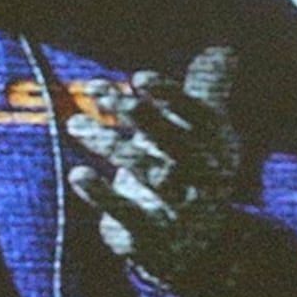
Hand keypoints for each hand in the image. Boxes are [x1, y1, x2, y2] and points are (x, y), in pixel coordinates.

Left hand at [66, 45, 248, 296]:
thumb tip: (222, 51)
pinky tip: (77, 174)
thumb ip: (205, 93)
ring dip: (107, 144)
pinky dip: (100, 195)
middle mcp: (203, 178)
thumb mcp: (200, 135)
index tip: (138, 78)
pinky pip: (125, 214)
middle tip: (102, 95)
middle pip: (173, 143)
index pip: (198, 116)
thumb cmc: (186, 172)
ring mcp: (177, 209)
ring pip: (144, 173)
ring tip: (74, 123)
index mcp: (216, 146)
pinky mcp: (149, 236)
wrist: (189, 246)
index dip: (169, 96)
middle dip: (139, 117)